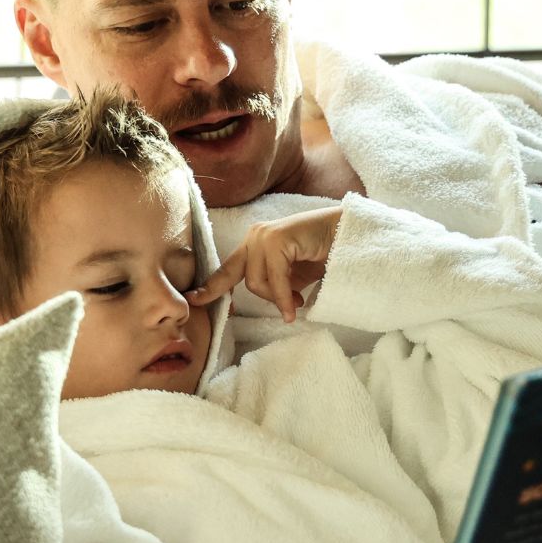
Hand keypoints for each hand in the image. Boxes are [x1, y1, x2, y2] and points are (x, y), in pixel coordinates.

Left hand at [187, 207, 343, 322]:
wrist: (347, 237)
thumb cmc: (322, 256)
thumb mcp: (292, 277)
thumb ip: (274, 286)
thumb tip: (272, 304)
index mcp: (253, 245)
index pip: (227, 269)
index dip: (211, 286)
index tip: (194, 300)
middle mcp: (254, 236)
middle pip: (242, 280)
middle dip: (266, 297)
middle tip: (289, 308)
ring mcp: (263, 235)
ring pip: (256, 282)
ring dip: (279, 298)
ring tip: (299, 300)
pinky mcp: (276, 238)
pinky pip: (274, 279)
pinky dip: (285, 296)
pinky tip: (298, 305)